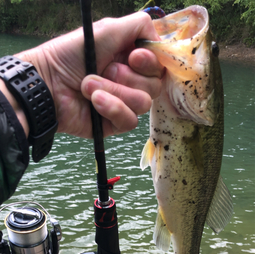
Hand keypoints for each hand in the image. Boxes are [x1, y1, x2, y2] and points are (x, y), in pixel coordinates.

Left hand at [16, 12, 163, 137]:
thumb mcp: (107, 29)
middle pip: (154, 85)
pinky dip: (112, 108)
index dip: (150, 62)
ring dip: (115, 91)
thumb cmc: (71, 55)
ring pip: (143, 103)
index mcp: (130, 59)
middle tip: (104, 69)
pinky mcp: (115, 123)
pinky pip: (130, 120)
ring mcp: (123, 103)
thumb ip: (140, 26)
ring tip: (88, 86)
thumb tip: (158, 40)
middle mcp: (130, 81)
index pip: (158, 64)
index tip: (133, 57)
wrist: (48, 84)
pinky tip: (94, 103)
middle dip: (126, 77)